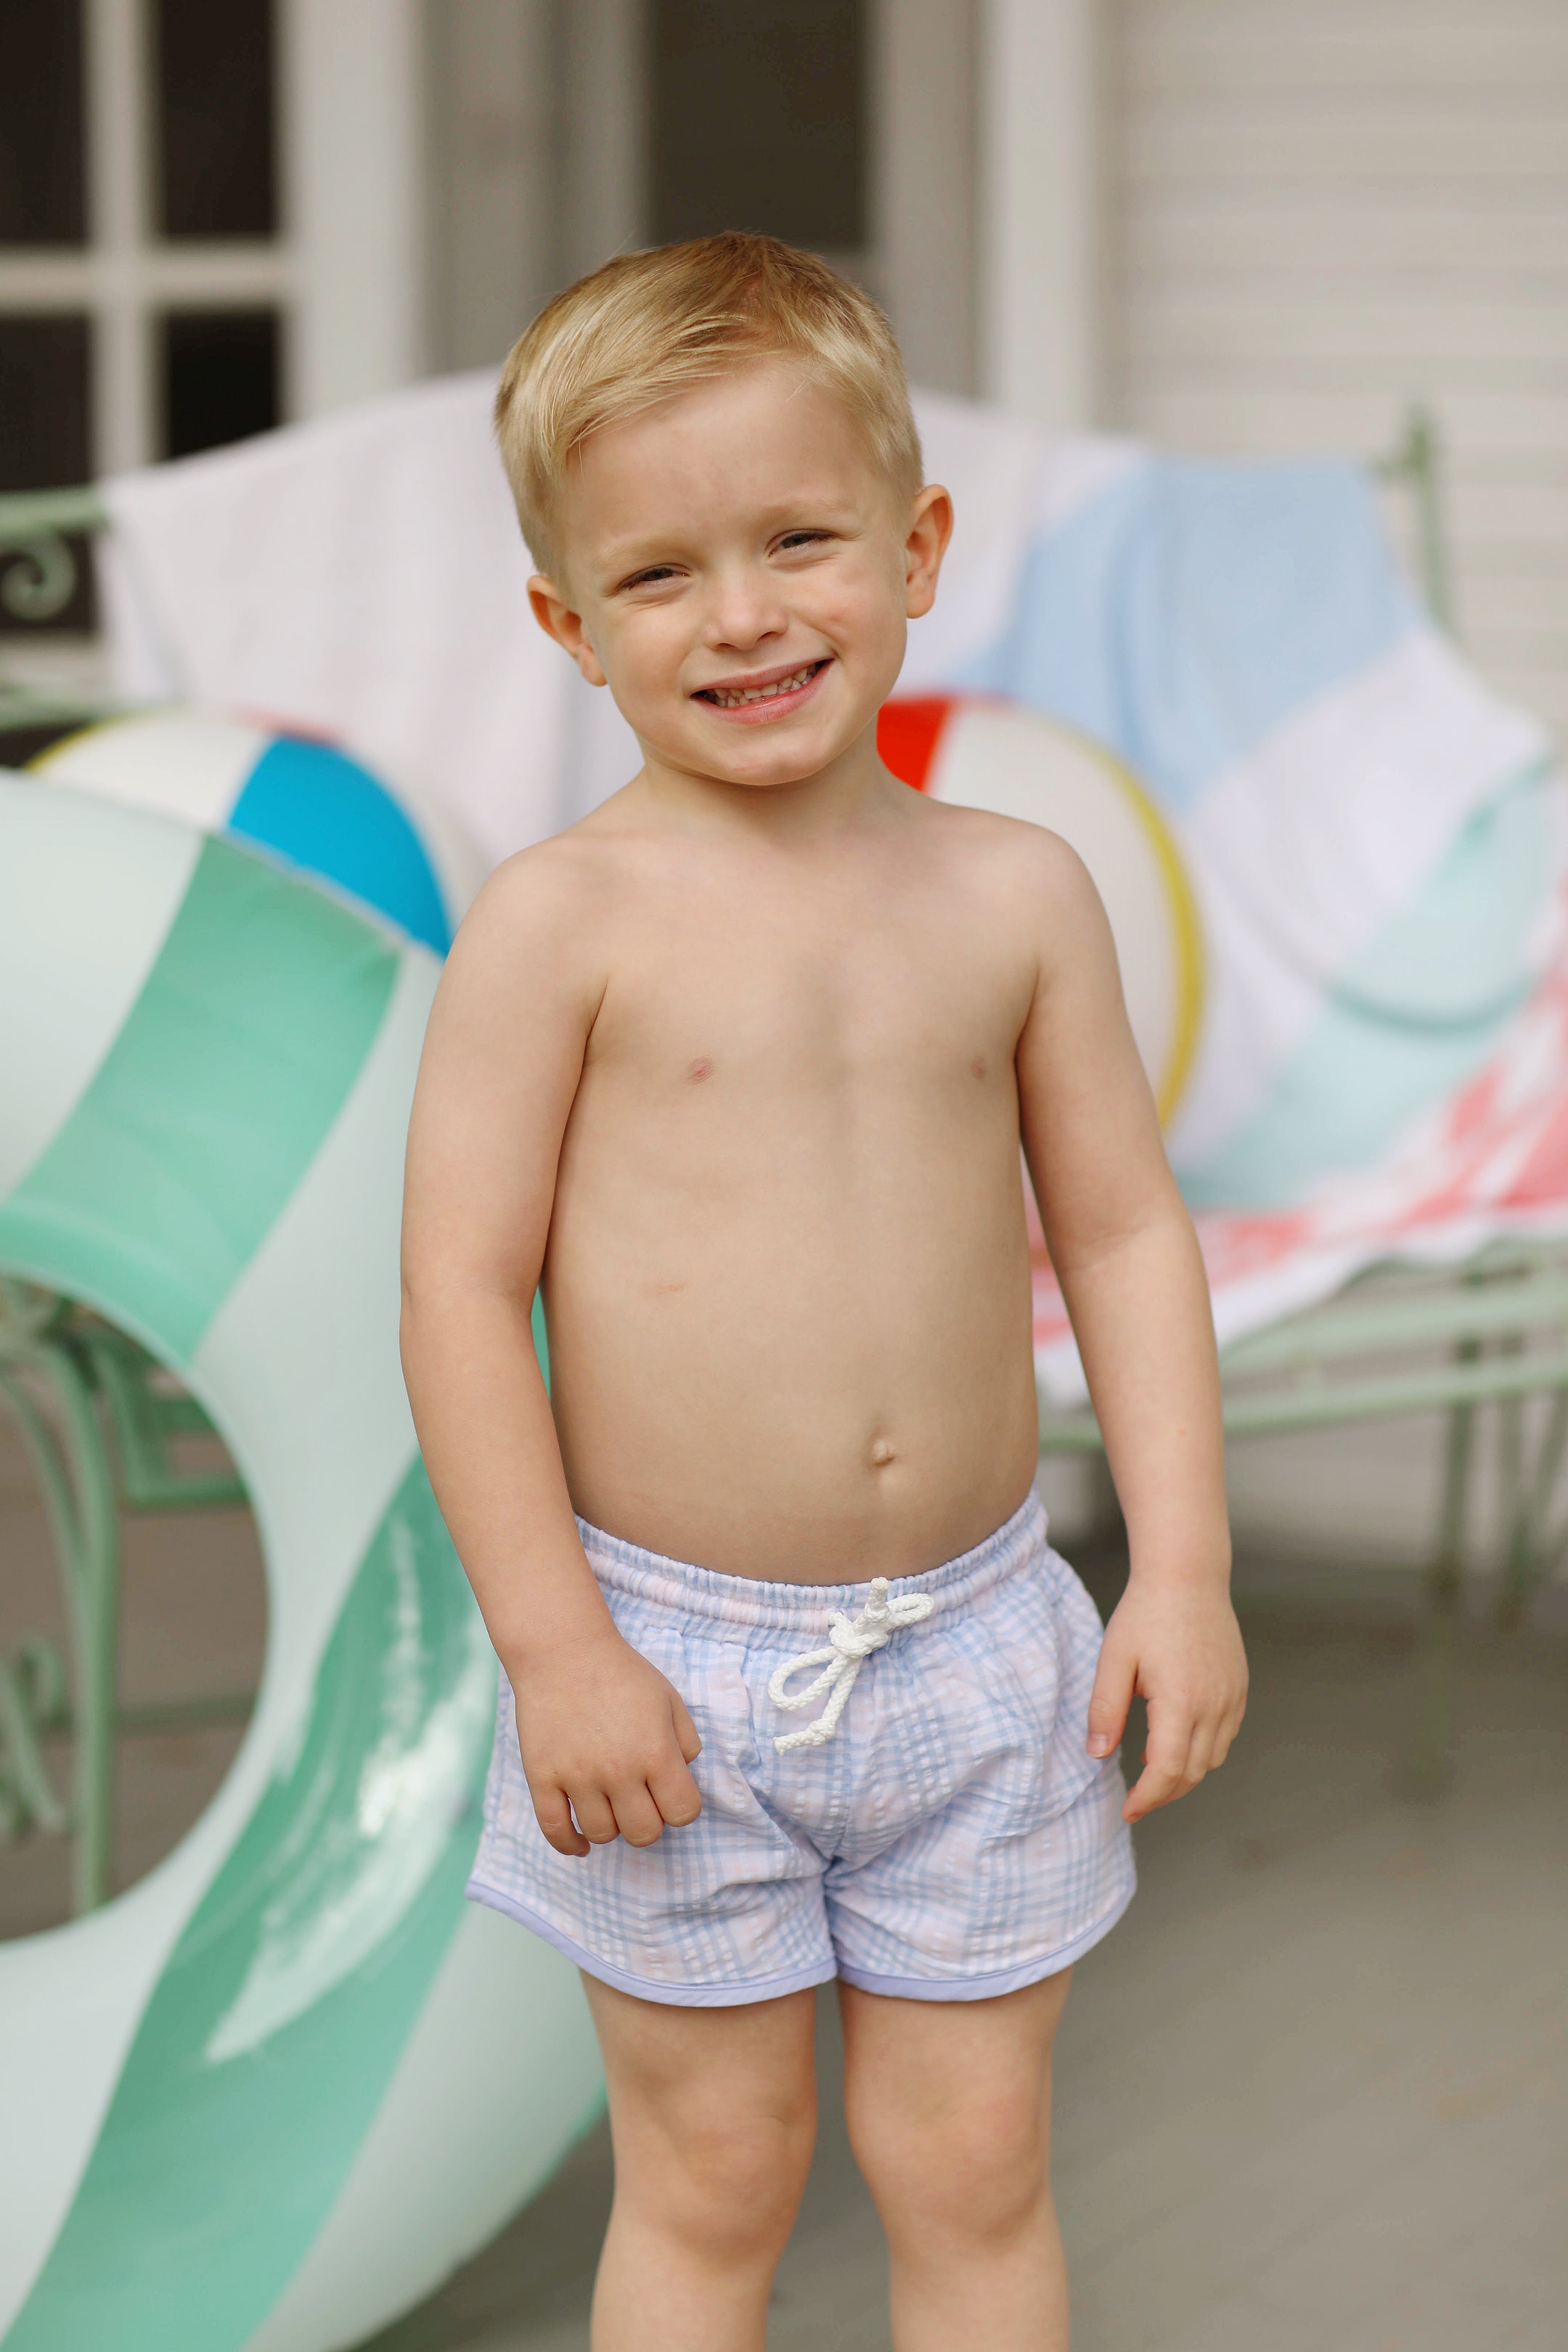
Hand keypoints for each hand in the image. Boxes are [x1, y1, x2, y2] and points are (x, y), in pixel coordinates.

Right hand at [510, 1625, 702, 1856]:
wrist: (563, 1651)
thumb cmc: (622, 1673)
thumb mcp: (669, 1699)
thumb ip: (686, 1742)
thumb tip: (683, 1777)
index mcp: (655, 1752)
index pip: (683, 1813)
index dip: (681, 1807)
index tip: (670, 1793)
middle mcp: (618, 1771)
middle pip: (644, 1834)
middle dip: (648, 1821)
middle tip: (640, 1799)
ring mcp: (577, 1777)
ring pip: (602, 1834)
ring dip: (611, 1825)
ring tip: (610, 1804)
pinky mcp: (542, 1778)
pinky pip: (555, 1831)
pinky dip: (570, 1844)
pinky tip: (581, 1843)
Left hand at [1085, 1573, 1247, 1823]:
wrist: (1187, 1575)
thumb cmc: (1146, 1613)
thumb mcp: (1114, 1660)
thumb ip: (1105, 1710)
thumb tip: (1098, 1755)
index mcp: (1180, 1702)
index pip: (1168, 1771)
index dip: (1147, 1798)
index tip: (1128, 1810)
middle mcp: (1214, 1705)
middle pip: (1193, 1773)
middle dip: (1164, 1793)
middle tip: (1136, 1798)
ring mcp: (1232, 1697)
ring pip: (1213, 1758)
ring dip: (1185, 1774)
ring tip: (1154, 1770)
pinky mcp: (1239, 1688)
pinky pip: (1225, 1736)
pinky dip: (1204, 1751)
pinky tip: (1178, 1740)